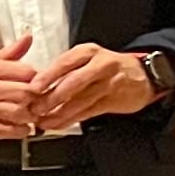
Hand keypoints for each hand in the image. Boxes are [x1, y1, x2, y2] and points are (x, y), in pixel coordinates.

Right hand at [0, 33, 39, 140]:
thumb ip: (8, 54)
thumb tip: (27, 39)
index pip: (25, 71)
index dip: (37, 78)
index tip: (37, 83)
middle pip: (25, 92)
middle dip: (36, 99)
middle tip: (38, 101)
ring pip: (18, 111)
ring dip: (29, 115)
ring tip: (30, 114)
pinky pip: (8, 129)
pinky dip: (19, 130)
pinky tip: (21, 126)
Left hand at [24, 43, 154, 131]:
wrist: (142, 76)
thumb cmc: (107, 68)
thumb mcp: (86, 60)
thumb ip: (63, 71)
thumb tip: (34, 86)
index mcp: (87, 52)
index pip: (64, 62)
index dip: (47, 76)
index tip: (32, 88)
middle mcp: (100, 64)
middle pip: (73, 81)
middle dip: (52, 97)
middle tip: (35, 108)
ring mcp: (109, 82)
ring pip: (81, 99)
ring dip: (59, 112)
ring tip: (42, 121)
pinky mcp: (114, 99)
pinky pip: (88, 111)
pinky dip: (71, 119)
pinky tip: (58, 124)